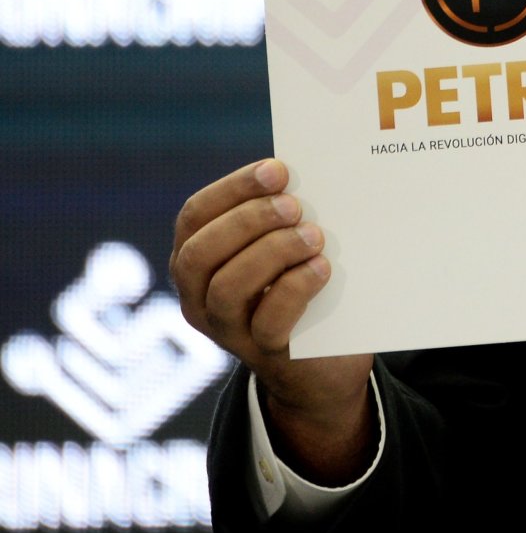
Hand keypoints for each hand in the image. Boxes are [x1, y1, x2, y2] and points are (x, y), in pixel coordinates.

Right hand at [169, 158, 374, 480]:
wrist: (323, 362)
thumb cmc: (302, 284)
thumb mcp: (284, 248)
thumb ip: (281, 218)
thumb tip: (307, 173)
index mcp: (198, 259)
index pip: (195, 216)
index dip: (233, 189)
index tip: (277, 170)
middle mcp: (199, 297)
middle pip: (200, 253)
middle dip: (248, 221)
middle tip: (294, 205)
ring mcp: (227, 330)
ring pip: (226, 287)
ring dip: (273, 252)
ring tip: (313, 236)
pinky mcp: (264, 353)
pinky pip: (267, 321)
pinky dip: (295, 288)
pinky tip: (321, 268)